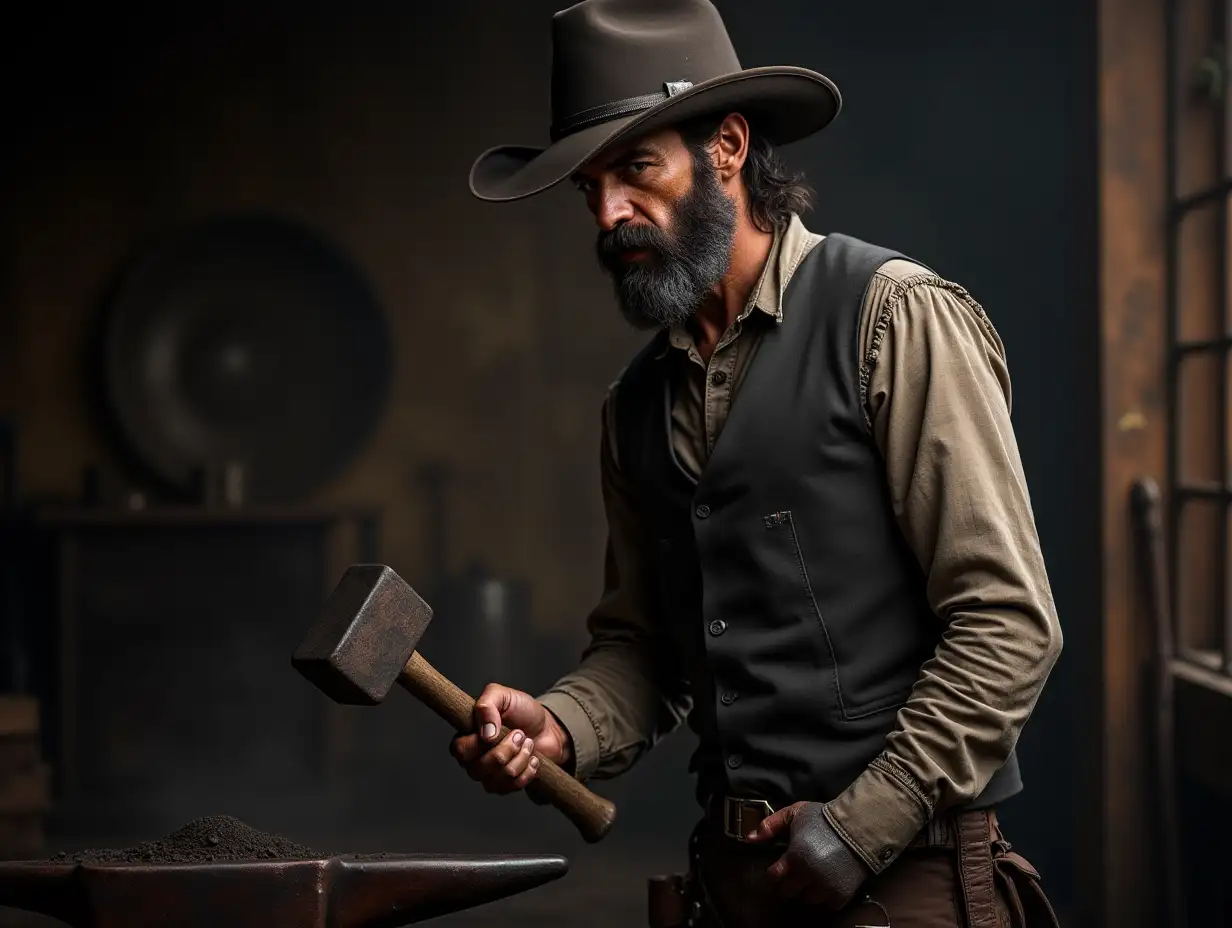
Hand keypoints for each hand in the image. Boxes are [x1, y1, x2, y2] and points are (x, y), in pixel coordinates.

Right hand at [448, 683, 572, 794]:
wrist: (547, 727)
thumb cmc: (522, 711)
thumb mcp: (503, 696)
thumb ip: (487, 704)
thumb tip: (485, 732)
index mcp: (467, 737)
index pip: (460, 750)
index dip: (479, 744)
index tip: (497, 730)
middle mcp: (474, 759)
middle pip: (480, 768)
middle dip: (506, 750)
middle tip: (520, 734)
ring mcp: (489, 775)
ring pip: (498, 779)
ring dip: (520, 758)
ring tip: (528, 743)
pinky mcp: (506, 786)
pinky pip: (512, 787)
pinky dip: (528, 770)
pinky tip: (533, 758)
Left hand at [745, 802, 869, 908]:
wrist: (858, 826)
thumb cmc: (823, 818)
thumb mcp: (795, 813)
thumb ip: (771, 824)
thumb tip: (749, 838)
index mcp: (794, 857)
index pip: (774, 877)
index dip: (774, 873)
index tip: (777, 869)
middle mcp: (808, 876)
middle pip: (789, 891)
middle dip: (788, 883)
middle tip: (794, 875)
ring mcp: (825, 887)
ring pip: (807, 900)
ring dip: (806, 891)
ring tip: (810, 879)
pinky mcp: (841, 895)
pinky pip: (827, 905)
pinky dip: (825, 897)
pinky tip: (825, 883)